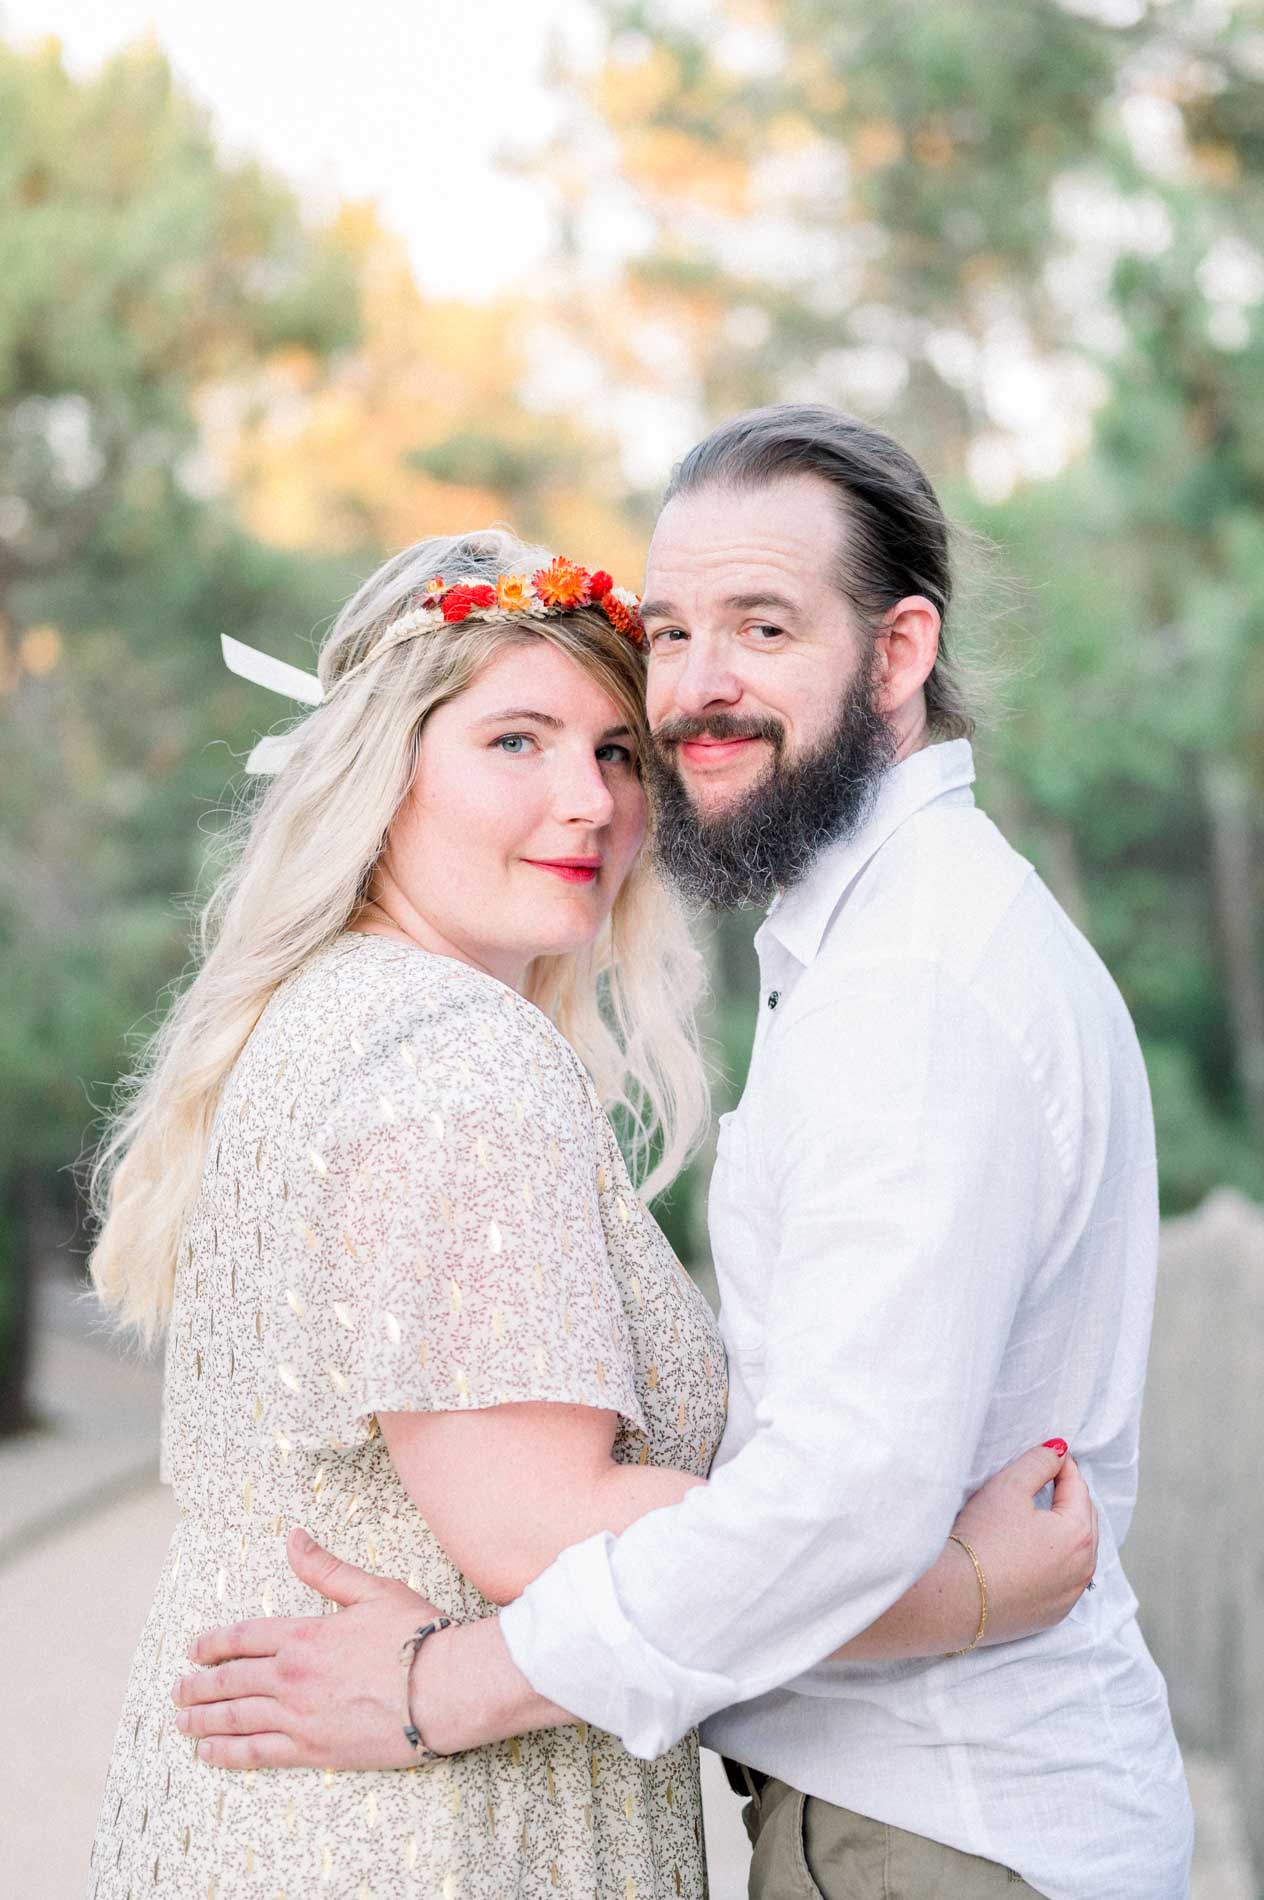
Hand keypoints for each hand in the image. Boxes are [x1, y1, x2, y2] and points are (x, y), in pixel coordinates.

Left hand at [171, 1528, 444, 1768]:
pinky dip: (228, 1753)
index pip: (243, 1637)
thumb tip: (294, 1538)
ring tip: (182, 1722)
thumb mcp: (372, 1589)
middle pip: (231, 1681)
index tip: (193, 1650)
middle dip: (199, 1685)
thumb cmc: (415, 1635)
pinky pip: (257, 1753)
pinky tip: (209, 1753)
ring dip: (204, 1719)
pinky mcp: (313, 1750)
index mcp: (304, 1635)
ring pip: (236, 1718)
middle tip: (177, 1689)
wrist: (445, 1689)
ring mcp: (299, 1716)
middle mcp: (292, 1677)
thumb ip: (326, 1570)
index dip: (213, 1644)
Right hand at [951, 1442, 1098, 1644]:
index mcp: (1079, 1534)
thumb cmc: (982, 1539)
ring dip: (1067, 1531)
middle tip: (1051, 1479)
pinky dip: (1057, 1563)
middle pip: (1084, 1521)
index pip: (1078, 1488)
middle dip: (1070, 1497)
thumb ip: (1038, 1462)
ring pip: (1078, 1554)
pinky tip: (1035, 1554)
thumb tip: (1058, 1450)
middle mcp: (1083, 1569)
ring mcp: (1069, 1596)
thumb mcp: (1008, 1487)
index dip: (1063, 1465)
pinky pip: (1064, 1581)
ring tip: (1045, 1514)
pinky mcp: (1051, 1615)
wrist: (955, 1599)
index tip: (1050, 1453)